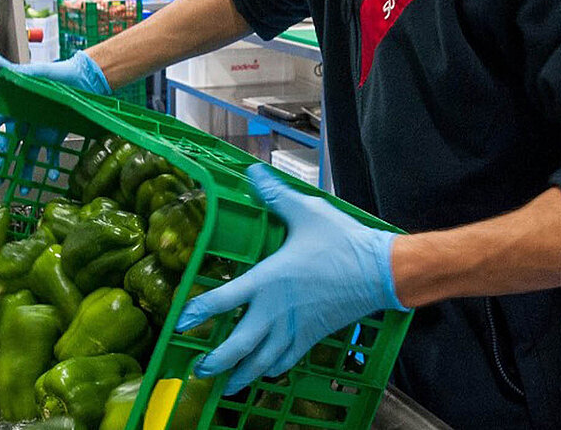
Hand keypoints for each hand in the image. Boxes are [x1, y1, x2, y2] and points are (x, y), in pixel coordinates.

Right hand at [0, 52, 111, 186]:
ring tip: (23, 188)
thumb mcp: (36, 73)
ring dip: (25, 172)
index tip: (0, 146)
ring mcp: (39, 130)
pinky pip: (51, 153)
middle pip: (9, 146)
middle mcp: (25, 121)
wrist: (83, 78)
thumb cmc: (57, 73)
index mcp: (15, 107)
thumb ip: (16, 71)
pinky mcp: (55, 136)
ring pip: (28, 155)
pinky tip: (52, 175)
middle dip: (3, 164)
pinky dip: (52, 165)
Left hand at [176, 165, 406, 394]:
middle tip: (198, 370)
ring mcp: (296, 326)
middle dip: (217, 360)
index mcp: (269, 280)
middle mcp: (277, 309)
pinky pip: (287, 359)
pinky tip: (263, 373)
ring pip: (262, 359)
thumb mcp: (306, 212)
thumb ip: (276, 195)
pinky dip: (272, 369)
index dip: (198, 313)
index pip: (223, 299)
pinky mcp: (313, 335)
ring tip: (224, 387)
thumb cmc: (342, 242)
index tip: (179, 323)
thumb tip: (253, 174)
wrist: (381, 272)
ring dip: (241, 374)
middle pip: (239, 343)